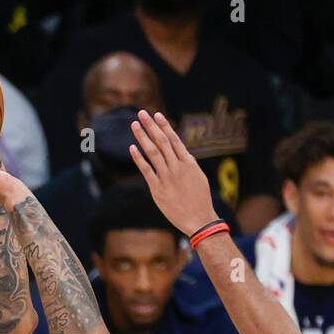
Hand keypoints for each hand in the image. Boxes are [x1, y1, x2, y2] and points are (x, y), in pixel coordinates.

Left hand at [128, 110, 217, 235]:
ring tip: (134, 125)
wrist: (199, 220)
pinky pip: (147, 170)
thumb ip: (187, 163)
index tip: (156, 115)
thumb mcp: (198, 177)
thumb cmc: (200, 199)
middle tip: (141, 113)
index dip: (164, 126)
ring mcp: (167, 178)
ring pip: (153, 153)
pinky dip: (139, 158)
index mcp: (189, 163)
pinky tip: (132, 147)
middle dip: (151, 126)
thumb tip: (180, 152)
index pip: (174, 139)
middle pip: (162, 142)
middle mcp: (177, 167)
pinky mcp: (158, 190)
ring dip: (143, 137)